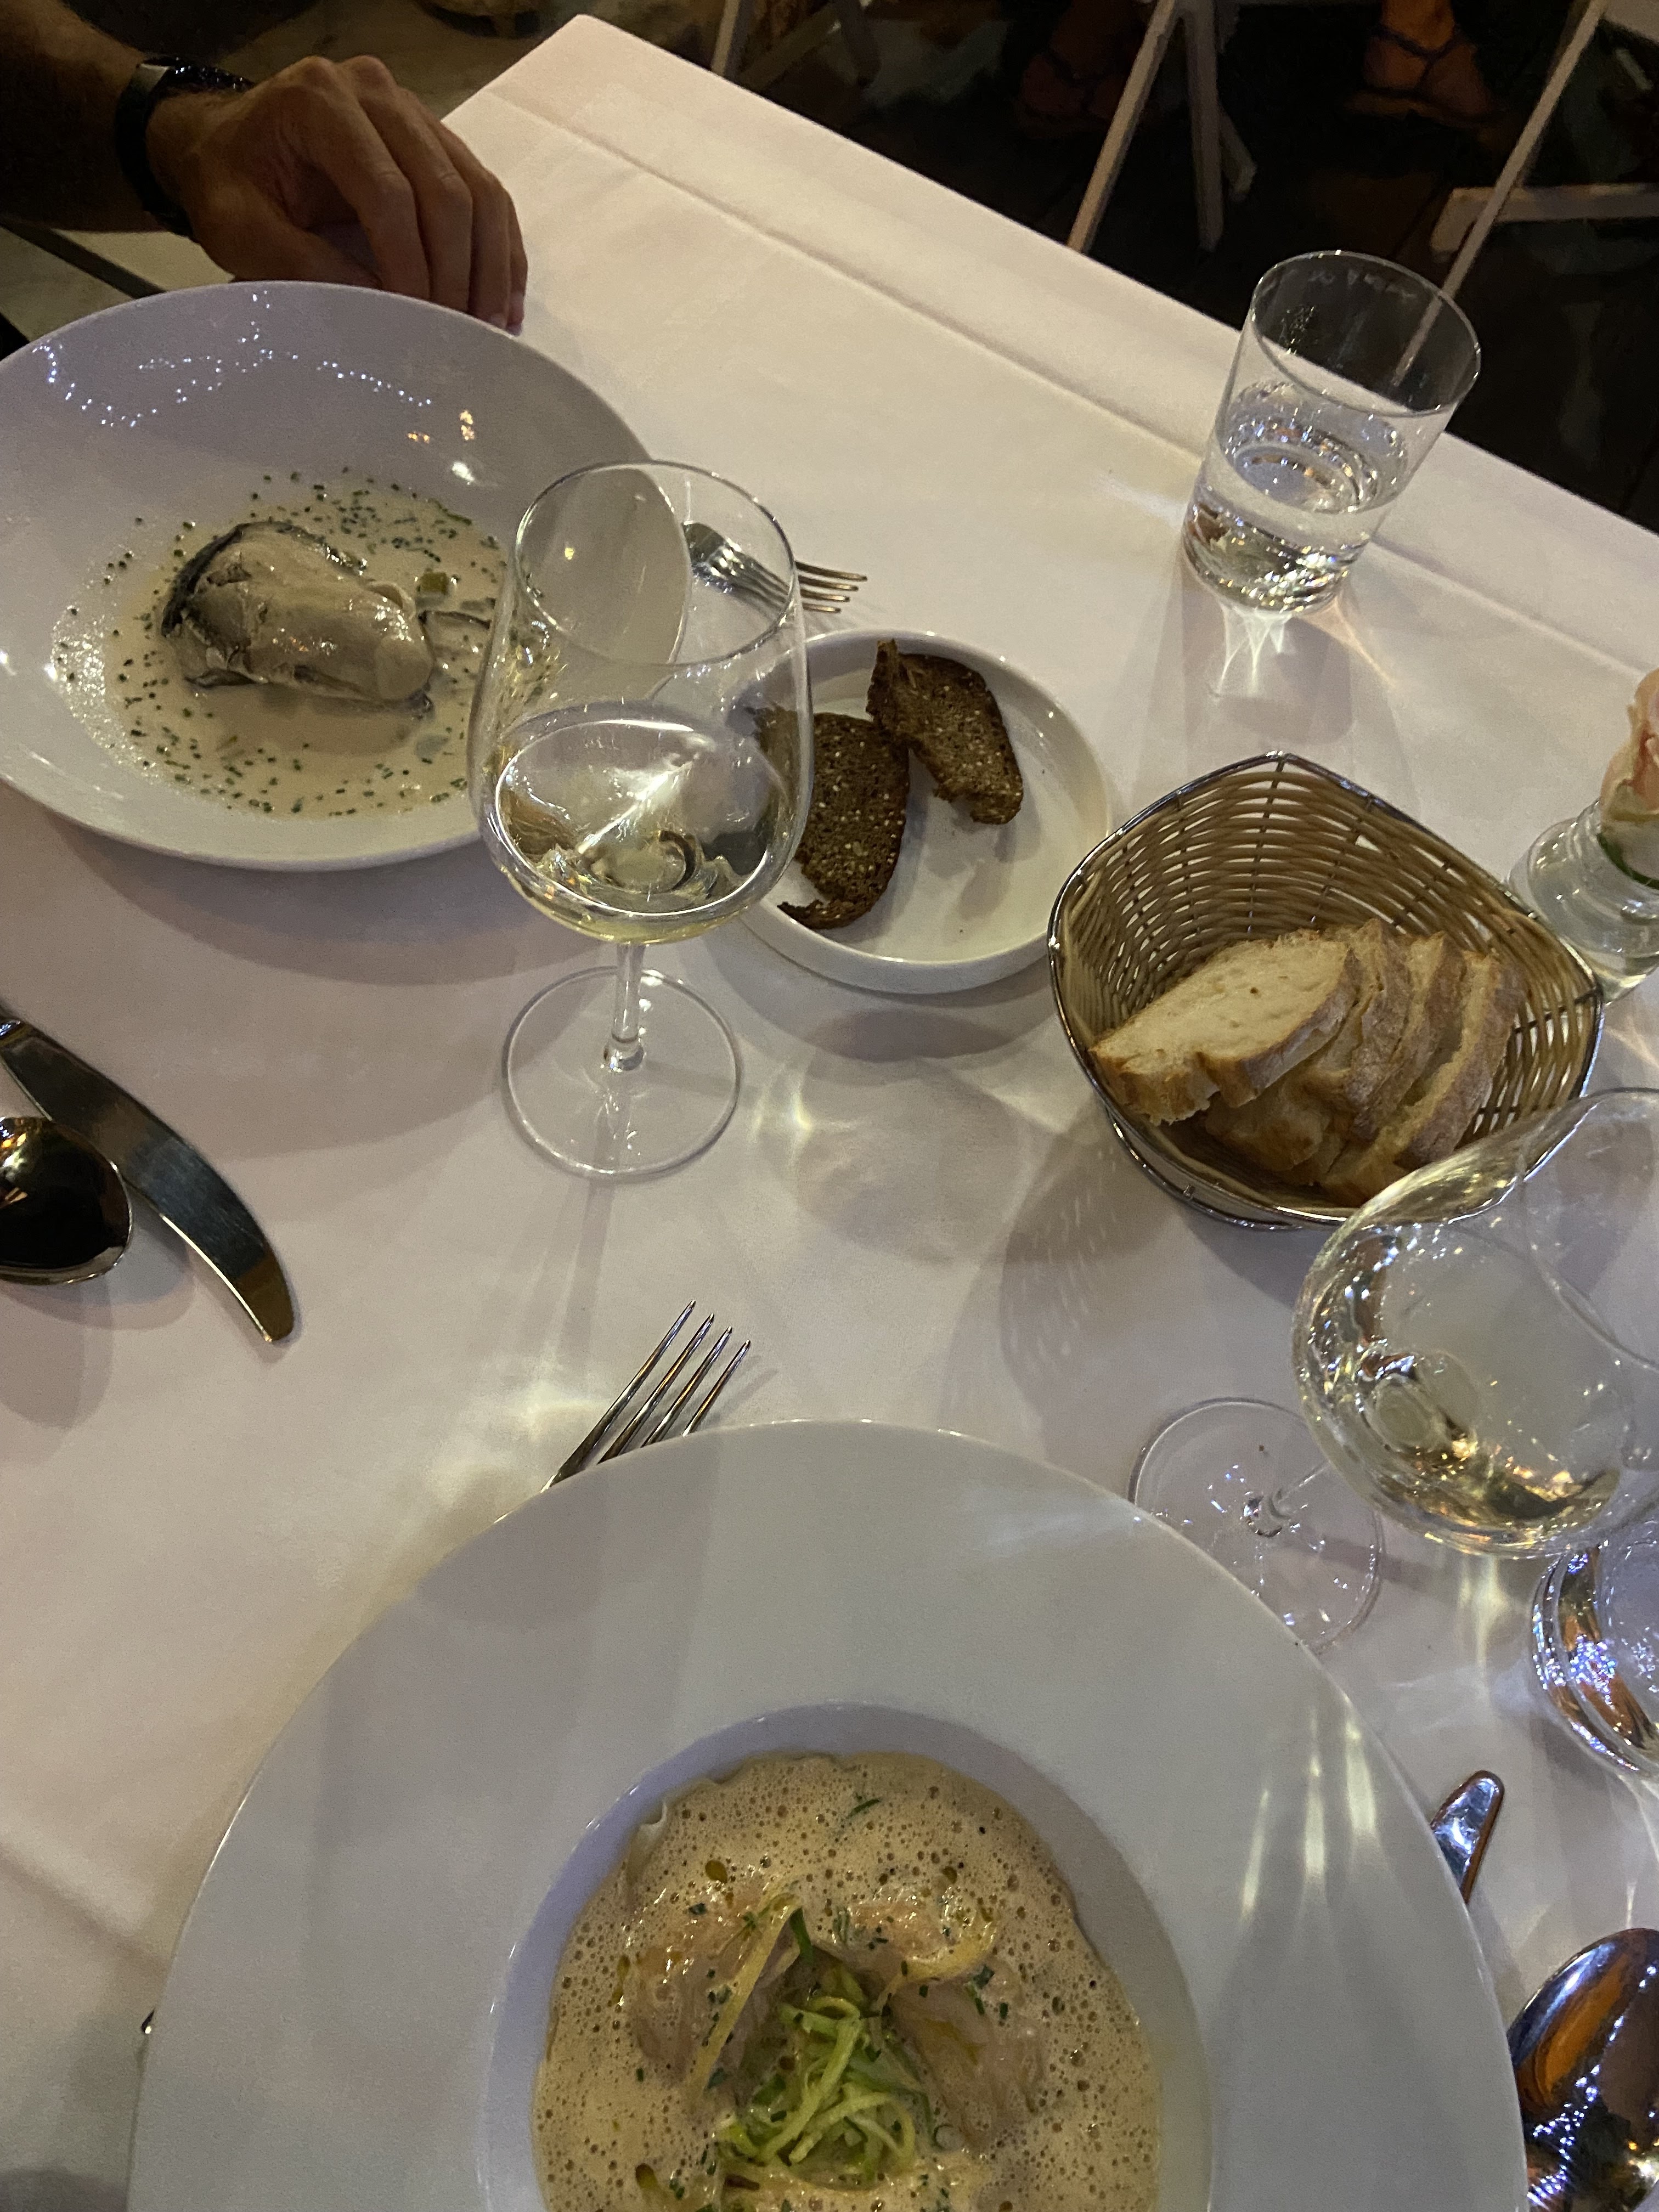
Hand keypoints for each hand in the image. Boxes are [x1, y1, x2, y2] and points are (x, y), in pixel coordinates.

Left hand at [147, 55, 526, 329]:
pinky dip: (500, 248)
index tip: (417, 322)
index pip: (387, 189)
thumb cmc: (226, 185)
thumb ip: (301, 265)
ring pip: (478, 187)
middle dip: (457, 270)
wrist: (226, 145)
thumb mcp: (239, 229)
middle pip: (444, 186)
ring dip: (491, 264)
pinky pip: (486, 191)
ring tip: (491, 327)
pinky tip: (502, 300)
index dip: (410, 262)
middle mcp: (376, 91)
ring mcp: (413, 110)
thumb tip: (383, 312)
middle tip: (460, 336)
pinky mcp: (436, 137)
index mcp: (320, 102)